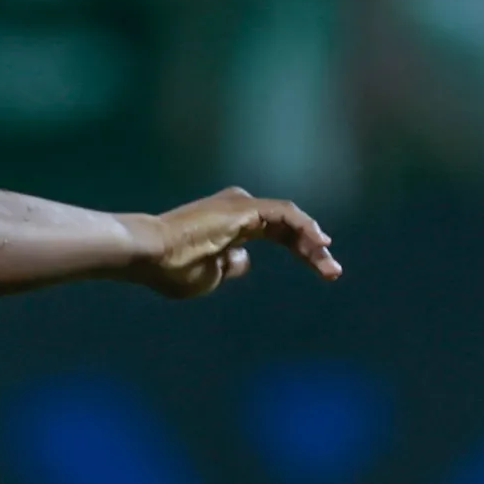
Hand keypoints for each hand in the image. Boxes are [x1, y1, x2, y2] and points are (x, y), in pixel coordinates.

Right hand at [133, 187, 340, 297]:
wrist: (150, 254)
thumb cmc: (171, 269)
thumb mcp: (208, 277)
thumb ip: (229, 267)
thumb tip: (245, 262)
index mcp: (232, 226)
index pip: (277, 235)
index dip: (302, 252)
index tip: (323, 272)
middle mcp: (239, 210)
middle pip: (288, 228)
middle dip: (312, 251)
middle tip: (333, 272)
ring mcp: (242, 206)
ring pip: (290, 220)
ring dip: (312, 244)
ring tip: (329, 267)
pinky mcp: (244, 207)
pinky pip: (285, 214)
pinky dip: (304, 227)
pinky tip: (319, 243)